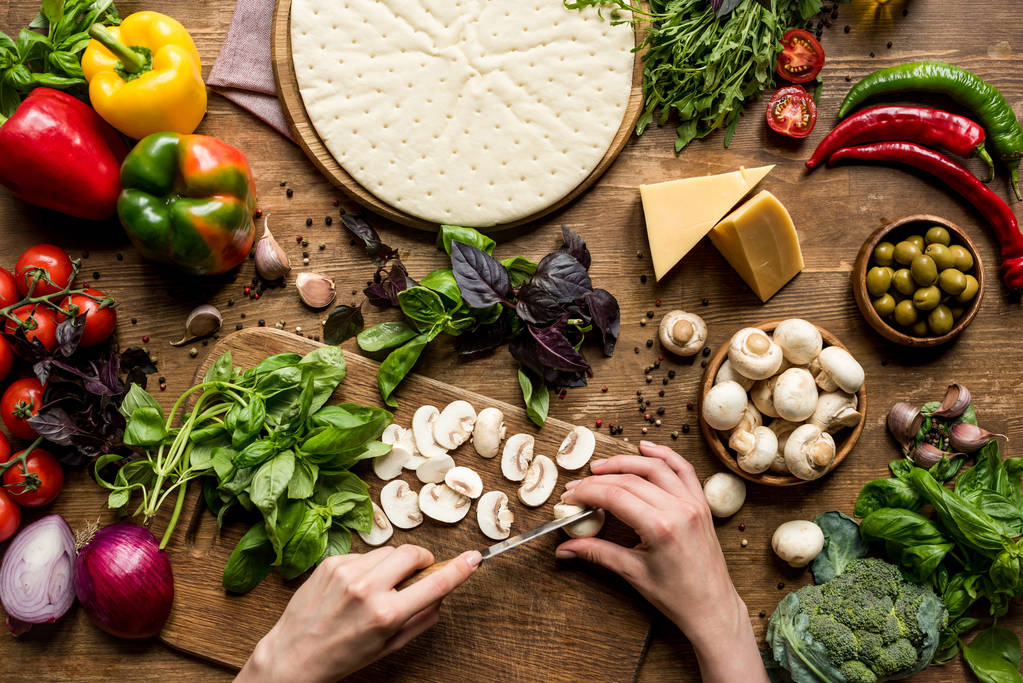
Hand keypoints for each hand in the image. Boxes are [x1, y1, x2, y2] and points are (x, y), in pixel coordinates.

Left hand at [238, 545, 480, 682]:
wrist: (293, 655)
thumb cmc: (342, 656)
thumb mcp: (389, 647)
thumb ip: (421, 620)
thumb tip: (441, 596)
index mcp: (386, 614)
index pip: (435, 584)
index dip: (460, 569)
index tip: (475, 558)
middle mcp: (367, 588)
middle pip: (412, 553)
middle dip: (421, 561)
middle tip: (417, 575)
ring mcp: (347, 571)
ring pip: (388, 552)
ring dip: (392, 564)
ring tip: (378, 587)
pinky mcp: (331, 562)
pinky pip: (363, 555)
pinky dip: (367, 567)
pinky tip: (354, 587)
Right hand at [556, 441, 765, 682]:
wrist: (712, 608)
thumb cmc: (676, 597)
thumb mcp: (632, 573)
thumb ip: (596, 553)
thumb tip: (564, 548)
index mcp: (661, 527)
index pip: (615, 496)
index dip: (587, 493)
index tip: (570, 498)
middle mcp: (679, 508)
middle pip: (630, 479)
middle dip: (599, 480)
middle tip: (578, 487)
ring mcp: (693, 503)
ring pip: (655, 467)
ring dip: (625, 461)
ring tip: (601, 466)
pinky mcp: (701, 504)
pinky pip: (683, 469)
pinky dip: (664, 455)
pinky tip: (645, 448)